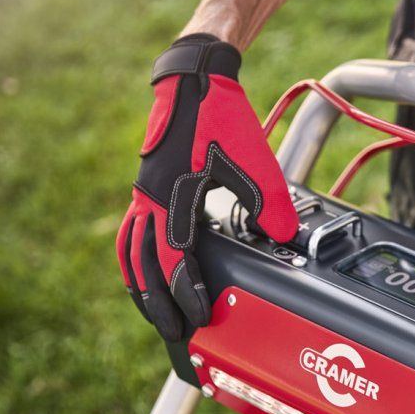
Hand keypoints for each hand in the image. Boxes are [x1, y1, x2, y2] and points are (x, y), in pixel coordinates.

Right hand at [116, 34, 297, 340]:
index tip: (199, 316)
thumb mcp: (252, 158)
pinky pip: (132, 236)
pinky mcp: (147, 190)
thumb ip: (268, 201)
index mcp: (172, 195)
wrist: (194, 80)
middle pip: (144, 266)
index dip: (186, 290)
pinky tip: (146, 275)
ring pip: (132, 254)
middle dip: (158, 303)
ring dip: (140, 288)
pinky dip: (136, 262)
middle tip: (175, 333)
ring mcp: (144, 195)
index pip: (174, 257)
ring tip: (154, 315)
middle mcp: (149, 199)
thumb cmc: (220, 116)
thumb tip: (282, 238)